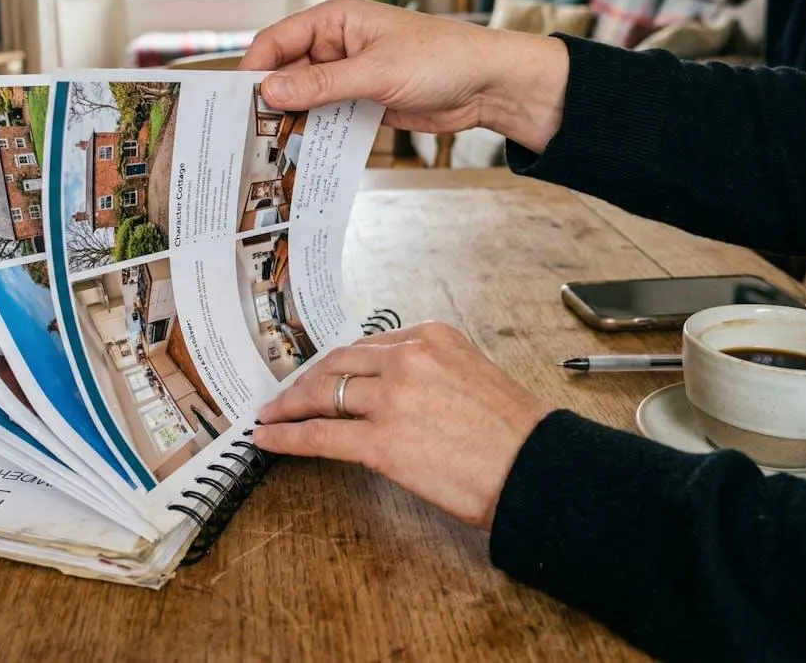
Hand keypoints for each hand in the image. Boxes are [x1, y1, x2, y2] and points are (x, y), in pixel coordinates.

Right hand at [240, 0, 569, 153]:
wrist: (488, 85)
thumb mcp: (375, 73)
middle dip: (271, 100)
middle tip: (248, 134)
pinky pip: (328, 116)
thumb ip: (321, 84)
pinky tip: (303, 152)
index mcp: (336, 20)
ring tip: (269, 148)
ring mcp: (349, 73)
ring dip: (293, 120)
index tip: (235, 102)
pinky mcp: (362, 100)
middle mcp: (337, 44)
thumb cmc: (441, 60)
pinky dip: (316, 132)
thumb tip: (270, 92)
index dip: (254, 69)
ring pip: (305, 97)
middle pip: (287, 72)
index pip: (278, 40)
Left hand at [254, 321, 552, 530]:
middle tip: (283, 396)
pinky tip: (268, 439)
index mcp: (430, 336)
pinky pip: (319, 435)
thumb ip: (429, 369)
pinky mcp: (381, 442)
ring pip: (322, 395)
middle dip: (303, 382)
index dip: (333, 364)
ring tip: (270, 417)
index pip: (365, 346)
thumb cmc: (514, 433)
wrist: (537, 469)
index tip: (317, 375)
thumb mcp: (471, 372)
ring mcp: (392, 398)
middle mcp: (408, 358)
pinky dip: (287, 437)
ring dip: (288, 407)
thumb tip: (388, 387)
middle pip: (336, 364)